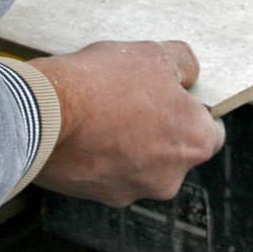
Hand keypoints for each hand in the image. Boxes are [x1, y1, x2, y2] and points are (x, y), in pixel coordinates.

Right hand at [27, 41, 224, 205]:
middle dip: (157, 127)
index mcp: (195, 142)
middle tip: (132, 99)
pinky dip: (100, 156)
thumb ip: (183, 65)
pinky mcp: (98, 197)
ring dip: (128, 143)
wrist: (42, 114)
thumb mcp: (153, 53)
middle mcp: (170, 177)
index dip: (191, 109)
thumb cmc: (102, 84)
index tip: (170, 96)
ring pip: (140, 163)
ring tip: (102, 112)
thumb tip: (186, 73)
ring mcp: (132, 191)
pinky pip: (108, 173)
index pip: (210, 131)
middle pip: (173, 149)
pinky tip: (84, 130)